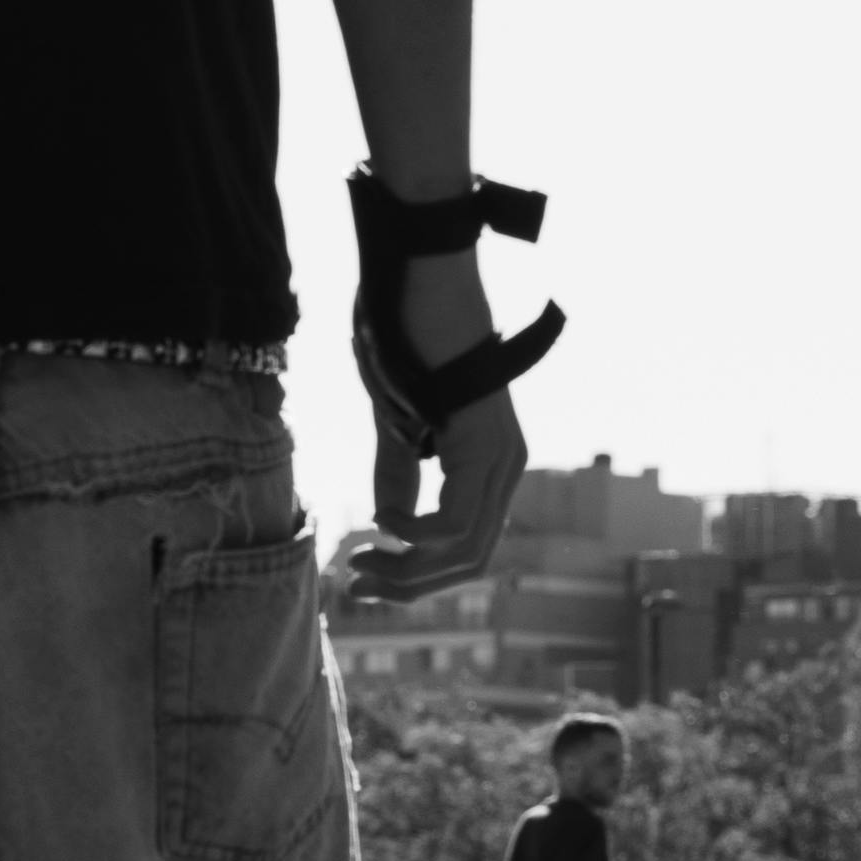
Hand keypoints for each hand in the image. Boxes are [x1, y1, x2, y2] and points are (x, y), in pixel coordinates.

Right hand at [337, 250, 530, 605]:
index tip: (359, 575)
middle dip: (409, 585)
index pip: (465, 547)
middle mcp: (506, 465)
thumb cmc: (406, 333)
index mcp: (488, 462)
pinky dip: (415, 534)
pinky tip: (382, 524)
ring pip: (467, 549)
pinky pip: (456, 520)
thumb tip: (390, 522)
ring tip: (359, 563)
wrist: (421, 274)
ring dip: (408, 569)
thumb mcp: (395, 417)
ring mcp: (501, 455)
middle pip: (469, 560)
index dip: (414, 575)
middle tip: (354, 587)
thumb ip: (399, 469)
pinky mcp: (485, 442)